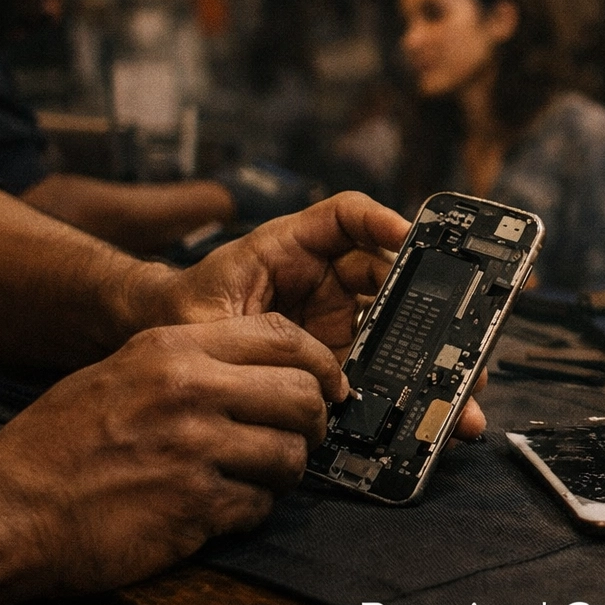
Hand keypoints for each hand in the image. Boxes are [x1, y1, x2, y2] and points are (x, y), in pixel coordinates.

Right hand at [0, 314, 340, 595]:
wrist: (9, 509)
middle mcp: (190, 392)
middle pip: (301, 395)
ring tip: (256, 475)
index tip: (328, 383)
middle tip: (300, 436)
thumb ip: (193, 360)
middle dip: (312, 421)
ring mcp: (195, 450)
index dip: (319, 362)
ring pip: (290, 454)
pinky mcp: (195, 507)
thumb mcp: (122, 369)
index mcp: (173, 349)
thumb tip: (268, 368)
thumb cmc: (60, 443)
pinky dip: (250, 510)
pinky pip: (259, 505)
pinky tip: (221, 507)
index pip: (282, 336)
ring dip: (283, 470)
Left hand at [148, 192, 410, 354]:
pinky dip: (392, 371)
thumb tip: (289, 359)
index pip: (346, 218)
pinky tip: (407, 386)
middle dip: (411, 283)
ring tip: (431, 352)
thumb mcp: (205, 310)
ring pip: (384, 314)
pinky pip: (373, 356)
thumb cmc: (183, 313)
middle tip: (435, 302)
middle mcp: (320, 277)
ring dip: (409, 332)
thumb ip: (244, 331)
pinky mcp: (335, 351)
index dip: (379, 220)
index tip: (406, 234)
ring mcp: (332, 314)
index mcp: (289, 247)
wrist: (170, 343)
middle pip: (379, 269)